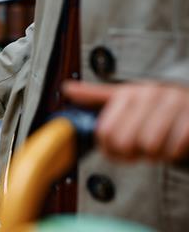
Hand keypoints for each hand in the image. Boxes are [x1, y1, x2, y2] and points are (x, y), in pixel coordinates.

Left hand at [63, 80, 188, 161]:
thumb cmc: (156, 103)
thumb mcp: (124, 96)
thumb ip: (95, 95)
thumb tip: (67, 88)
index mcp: (127, 92)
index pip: (105, 132)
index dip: (110, 149)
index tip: (119, 150)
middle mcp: (149, 94)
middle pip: (125, 142)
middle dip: (132, 153)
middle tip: (140, 149)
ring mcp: (173, 103)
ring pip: (151, 146)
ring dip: (155, 154)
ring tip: (158, 144)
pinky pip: (175, 147)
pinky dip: (174, 152)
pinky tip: (173, 143)